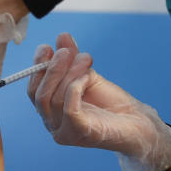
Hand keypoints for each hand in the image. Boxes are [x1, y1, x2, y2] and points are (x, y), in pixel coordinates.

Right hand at [28, 33, 170, 170]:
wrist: (137, 122)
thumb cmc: (111, 102)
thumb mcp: (87, 74)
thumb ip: (72, 58)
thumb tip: (62, 36)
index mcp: (51, 112)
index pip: (33, 90)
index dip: (38, 67)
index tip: (49, 46)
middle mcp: (53, 125)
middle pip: (39, 95)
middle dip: (51, 69)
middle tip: (66, 50)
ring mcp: (64, 132)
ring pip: (54, 99)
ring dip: (69, 73)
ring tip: (85, 58)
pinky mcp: (79, 134)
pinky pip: (69, 108)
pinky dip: (75, 88)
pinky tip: (87, 77)